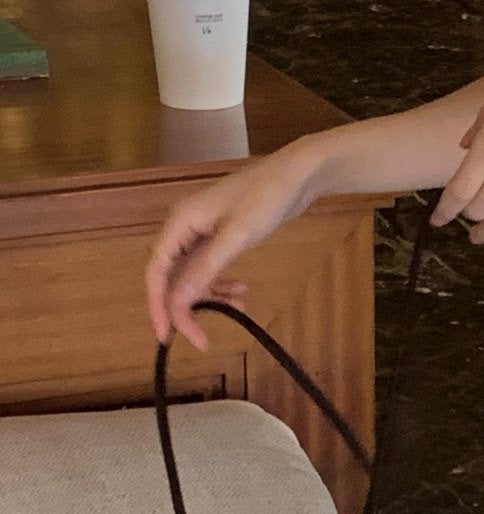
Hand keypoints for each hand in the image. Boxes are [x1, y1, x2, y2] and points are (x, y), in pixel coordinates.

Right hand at [145, 140, 326, 350]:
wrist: (297, 173)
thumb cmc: (266, 199)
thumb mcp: (237, 237)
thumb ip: (205, 268)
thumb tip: (177, 300)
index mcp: (180, 223)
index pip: (157, 272)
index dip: (158, 306)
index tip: (166, 337)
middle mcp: (184, 227)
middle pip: (172, 276)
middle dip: (185, 308)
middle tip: (202, 339)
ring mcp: (202, 230)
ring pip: (193, 274)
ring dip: (209, 296)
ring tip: (238, 308)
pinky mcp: (220, 233)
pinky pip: (210, 266)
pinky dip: (222, 283)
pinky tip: (242, 292)